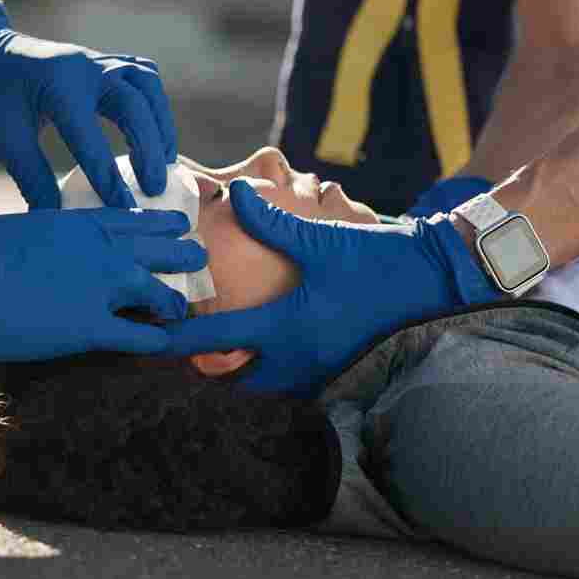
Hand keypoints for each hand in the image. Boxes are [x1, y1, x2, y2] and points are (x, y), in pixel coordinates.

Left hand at [0, 0, 175, 209]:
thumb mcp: (4, 141)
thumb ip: (35, 180)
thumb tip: (59, 224)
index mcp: (55, 84)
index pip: (90, 136)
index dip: (108, 177)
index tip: (124, 210)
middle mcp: (83, 66)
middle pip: (134, 104)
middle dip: (148, 149)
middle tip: (152, 189)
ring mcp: (96, 59)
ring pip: (146, 85)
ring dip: (160, 124)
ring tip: (165, 163)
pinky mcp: (102, 61)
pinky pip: (142, 75)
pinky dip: (153, 103)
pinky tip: (155, 132)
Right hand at [0, 207, 205, 359]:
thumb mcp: (20, 230)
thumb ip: (50, 238)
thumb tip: (53, 251)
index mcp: (79, 220)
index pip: (137, 218)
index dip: (162, 223)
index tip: (178, 225)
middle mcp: (99, 248)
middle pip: (161, 247)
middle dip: (183, 254)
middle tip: (199, 259)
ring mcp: (98, 286)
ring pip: (161, 290)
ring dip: (176, 299)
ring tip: (185, 305)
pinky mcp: (88, 327)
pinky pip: (139, 335)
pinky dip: (157, 340)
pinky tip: (166, 344)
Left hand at [162, 181, 498, 394]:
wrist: (429, 280)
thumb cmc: (374, 259)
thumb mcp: (319, 239)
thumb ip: (270, 221)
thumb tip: (234, 193)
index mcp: (286, 326)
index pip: (217, 340)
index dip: (178, 339)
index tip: (149, 337)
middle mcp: (298, 358)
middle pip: (235, 380)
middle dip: (208, 370)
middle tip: (185, 349)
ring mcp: (319, 369)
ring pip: (264, 386)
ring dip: (240, 373)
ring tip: (218, 353)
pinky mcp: (336, 368)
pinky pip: (291, 381)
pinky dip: (271, 372)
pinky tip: (265, 350)